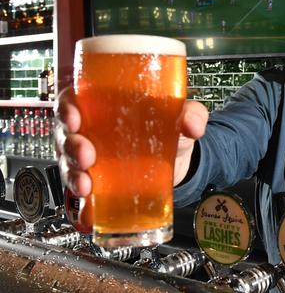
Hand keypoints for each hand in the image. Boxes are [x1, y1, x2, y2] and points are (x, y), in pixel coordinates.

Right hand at [54, 87, 208, 197]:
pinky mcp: (95, 183)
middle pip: (65, 133)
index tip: (74, 116)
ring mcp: (89, 158)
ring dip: (72, 175)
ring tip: (85, 185)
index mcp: (102, 104)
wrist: (178, 162)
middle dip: (70, 145)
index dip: (66, 106)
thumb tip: (193, 125)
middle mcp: (89, 129)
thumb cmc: (171, 130)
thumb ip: (191, 114)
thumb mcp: (182, 115)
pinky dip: (79, 204)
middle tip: (86, 156)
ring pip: (67, 163)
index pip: (72, 98)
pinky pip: (77, 194)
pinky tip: (87, 211)